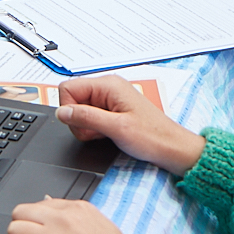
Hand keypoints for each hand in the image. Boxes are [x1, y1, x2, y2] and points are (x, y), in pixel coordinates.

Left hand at [7, 198, 156, 233]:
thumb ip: (73, 214)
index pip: (39, 203)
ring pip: (14, 232)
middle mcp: (64, 222)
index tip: (42, 230)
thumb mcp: (101, 226)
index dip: (37, 220)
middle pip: (20, 213)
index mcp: (78, 209)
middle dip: (23, 228)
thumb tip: (47, 204)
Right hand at [54, 75, 204, 174]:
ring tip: (107, 133)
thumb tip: (62, 112)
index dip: (70, 110)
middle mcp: (108, 87)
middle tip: (98, 132)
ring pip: (80, 110)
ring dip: (87, 127)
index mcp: (108, 85)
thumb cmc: (153, 136)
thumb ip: (86, 118)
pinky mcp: (112, 110)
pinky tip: (108, 134)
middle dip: (79, 121)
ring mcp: (109, 99)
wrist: (171, 148)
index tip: (84, 124)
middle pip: (73, 100)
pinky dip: (94, 129)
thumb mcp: (116, 128)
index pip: (68, 88)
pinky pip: (91, 117)